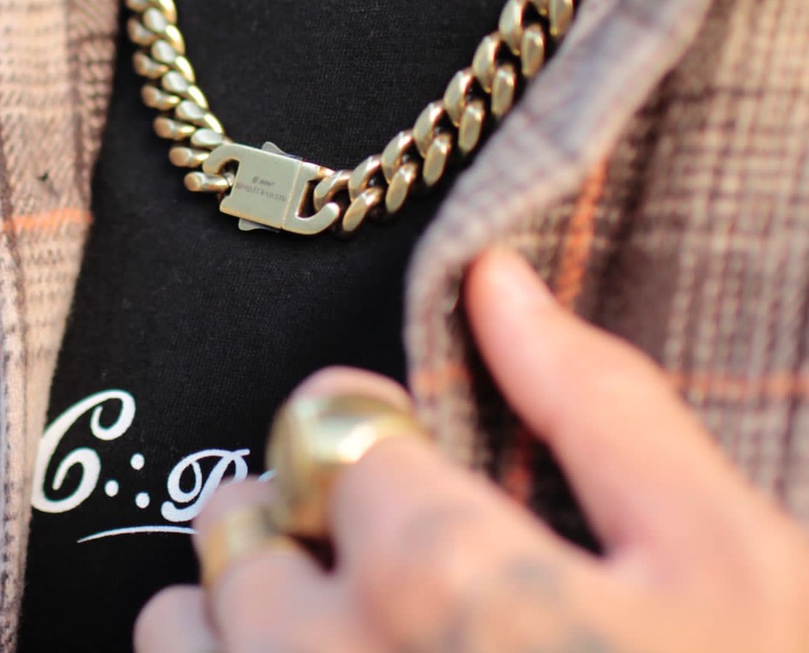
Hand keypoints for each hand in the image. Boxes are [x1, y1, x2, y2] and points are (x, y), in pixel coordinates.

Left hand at [135, 249, 808, 651]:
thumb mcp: (721, 561)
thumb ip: (598, 406)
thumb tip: (499, 280)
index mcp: (441, 580)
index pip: (337, 429)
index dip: (381, 441)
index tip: (412, 467)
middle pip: (238, 521)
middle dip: (299, 518)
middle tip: (380, 563)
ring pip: (176, 626)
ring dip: (232, 612)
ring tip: (334, 640)